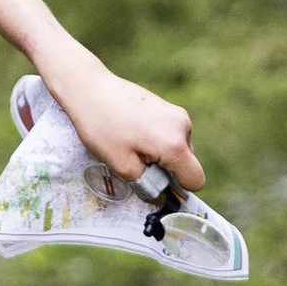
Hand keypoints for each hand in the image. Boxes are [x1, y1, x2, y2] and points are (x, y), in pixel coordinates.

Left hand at [44, 55, 204, 192]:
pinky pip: (170, 134)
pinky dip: (156, 140)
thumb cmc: (103, 128)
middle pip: (186, 163)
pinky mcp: (168, 106)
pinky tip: (132, 131)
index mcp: (175, 145)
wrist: (90, 88)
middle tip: (134, 160)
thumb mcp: (122, 166)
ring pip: (177, 149)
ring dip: (159, 154)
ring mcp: (177, 114)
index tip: (155, 184)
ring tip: (130, 143)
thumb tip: (162, 196)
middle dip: (165, 170)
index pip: (196, 180)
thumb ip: (147, 186)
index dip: (178, 189)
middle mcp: (184, 127)